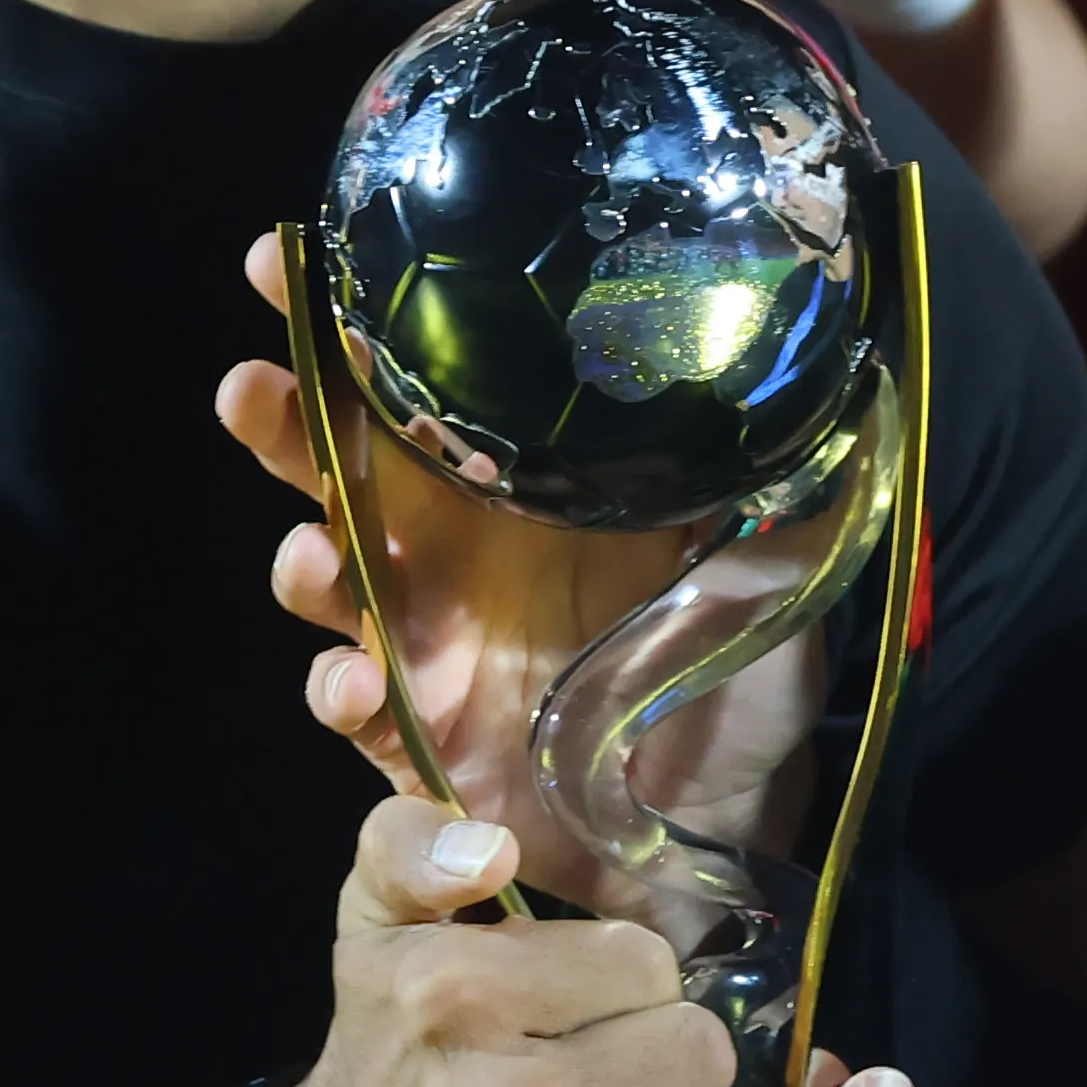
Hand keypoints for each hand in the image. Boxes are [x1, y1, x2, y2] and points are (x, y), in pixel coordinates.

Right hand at [215, 237, 832, 922]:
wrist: (731, 826)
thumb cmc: (739, 685)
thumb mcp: (769, 577)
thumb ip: (775, 498)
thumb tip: (834, 387)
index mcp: (524, 492)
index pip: (424, 388)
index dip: (352, 326)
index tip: (290, 261)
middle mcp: (458, 554)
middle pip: (341, 468)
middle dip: (283, 419)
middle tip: (252, 384)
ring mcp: (430, 645)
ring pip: (329, 579)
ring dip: (303, 559)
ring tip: (312, 554)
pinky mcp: (420, 741)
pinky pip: (354, 710)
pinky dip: (341, 692)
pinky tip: (357, 683)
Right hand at [298, 797, 754, 1086]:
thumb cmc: (387, 1057)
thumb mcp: (376, 929)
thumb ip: (411, 846)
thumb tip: (492, 850)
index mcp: (455, 993)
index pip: (649, 963)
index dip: (628, 985)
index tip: (581, 1011)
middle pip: (697, 1052)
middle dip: (668, 1061)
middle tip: (616, 1082)